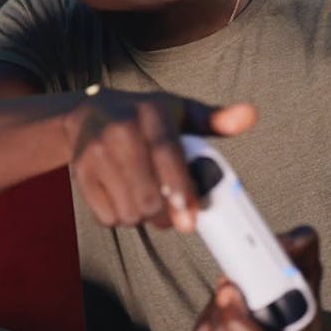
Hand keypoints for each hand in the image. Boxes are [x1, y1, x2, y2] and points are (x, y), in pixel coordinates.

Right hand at [64, 88, 255, 230]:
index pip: (166, 154)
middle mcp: (119, 130)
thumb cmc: (144, 116)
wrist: (88, 114)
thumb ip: (215, 119)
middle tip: (175, 212)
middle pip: (147, 195)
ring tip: (148, 197)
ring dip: (144, 216)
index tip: (190, 219)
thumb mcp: (180, 111)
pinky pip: (108, 217)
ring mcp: (95, 153)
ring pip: (129, 211)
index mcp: (150, 112)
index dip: (179, 189)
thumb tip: (250, 115)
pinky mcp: (80, 175)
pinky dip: (122, 217)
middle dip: (166, 213)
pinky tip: (126, 197)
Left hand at [192, 226, 330, 330]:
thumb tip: (295, 239)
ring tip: (231, 300)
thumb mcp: (312, 283)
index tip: (229, 288)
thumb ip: (304, 256)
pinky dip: (207, 324)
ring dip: (213, 313)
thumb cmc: (308, 320)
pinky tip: (222, 315)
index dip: (236, 317)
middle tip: (230, 284)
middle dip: (221, 305)